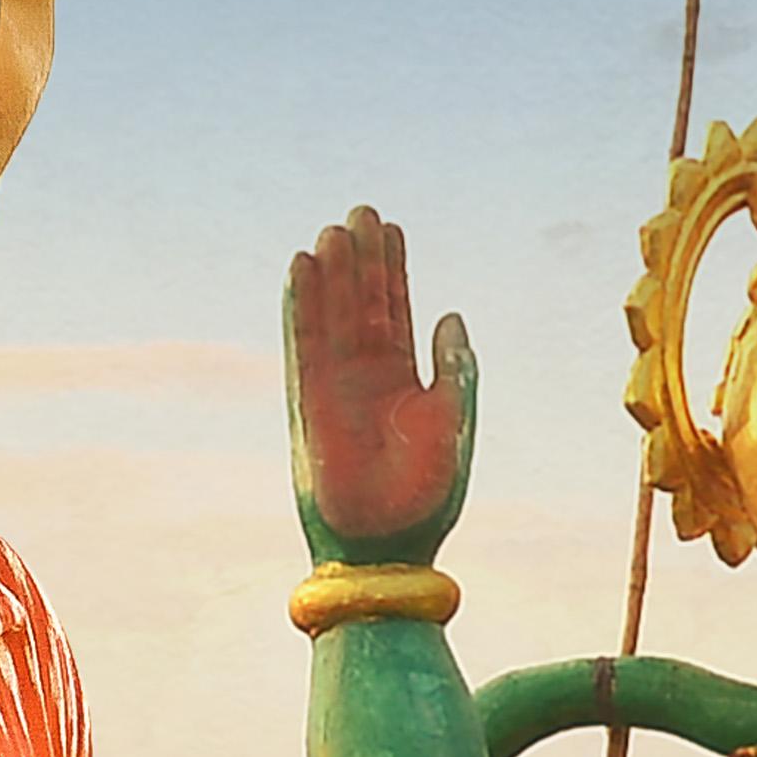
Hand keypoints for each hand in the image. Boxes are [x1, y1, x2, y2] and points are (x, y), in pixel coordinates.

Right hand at [288, 210, 477, 565]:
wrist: (390, 546)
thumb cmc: (428, 497)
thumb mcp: (454, 421)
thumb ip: (455, 369)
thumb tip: (451, 315)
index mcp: (404, 382)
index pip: (395, 313)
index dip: (393, 272)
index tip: (393, 230)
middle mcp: (367, 379)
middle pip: (361, 305)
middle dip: (362, 261)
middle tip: (362, 211)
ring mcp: (336, 387)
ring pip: (332, 317)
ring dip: (331, 274)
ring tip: (333, 229)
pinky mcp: (311, 401)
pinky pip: (304, 342)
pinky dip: (302, 305)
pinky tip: (300, 268)